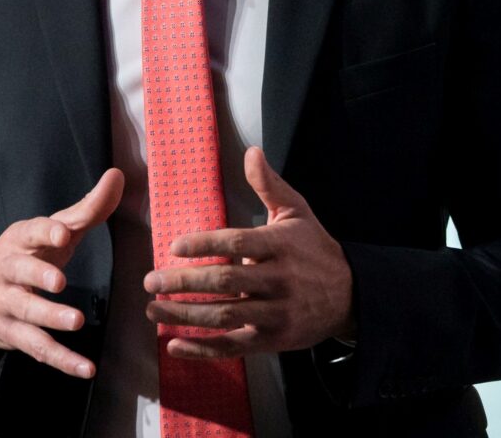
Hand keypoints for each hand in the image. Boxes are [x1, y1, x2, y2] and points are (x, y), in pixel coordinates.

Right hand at [0, 168, 123, 376]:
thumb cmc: (28, 254)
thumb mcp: (53, 229)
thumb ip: (88, 208)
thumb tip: (118, 176)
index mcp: (21, 239)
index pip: (31, 231)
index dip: (46, 231)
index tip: (63, 232)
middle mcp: (9, 270)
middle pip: (21, 272)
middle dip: (39, 275)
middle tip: (60, 281)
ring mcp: (8, 305)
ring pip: (27, 314)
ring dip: (50, 319)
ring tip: (77, 321)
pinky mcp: (13, 335)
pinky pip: (38, 349)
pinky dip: (62, 361)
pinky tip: (86, 369)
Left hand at [143, 146, 353, 357]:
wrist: (349, 295)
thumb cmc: (314, 248)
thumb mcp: (296, 210)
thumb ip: (269, 184)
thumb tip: (251, 152)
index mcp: (279, 245)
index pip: (237, 242)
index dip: (204, 244)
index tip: (173, 246)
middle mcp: (277, 280)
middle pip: (225, 281)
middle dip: (184, 282)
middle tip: (151, 280)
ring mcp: (275, 314)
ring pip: (224, 315)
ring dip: (185, 315)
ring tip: (153, 309)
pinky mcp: (272, 341)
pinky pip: (233, 347)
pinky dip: (203, 349)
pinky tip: (175, 345)